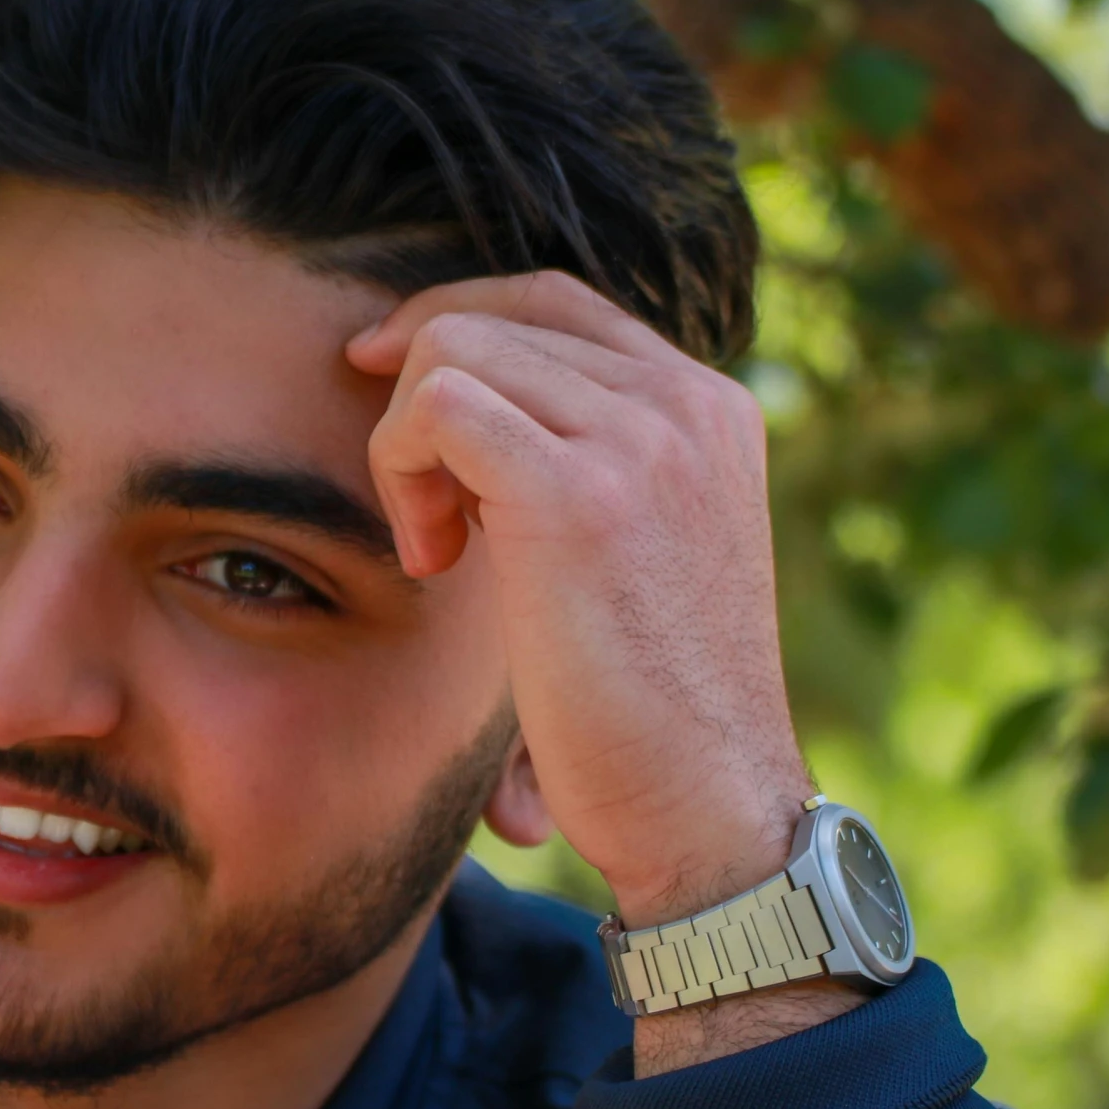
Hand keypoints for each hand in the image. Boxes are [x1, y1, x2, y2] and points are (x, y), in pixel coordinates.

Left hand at [345, 272, 811, 929]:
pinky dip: (401, 471)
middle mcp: (686, 403)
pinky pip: (435, 404)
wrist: (709, 808)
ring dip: (404, 448)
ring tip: (437, 550)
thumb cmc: (653, 707)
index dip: (454, 331)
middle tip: (431, 523)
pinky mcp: (576, 493)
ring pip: (451, 348)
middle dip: (419, 407)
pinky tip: (433, 561)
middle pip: (490, 314)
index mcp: (709, 408)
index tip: (399, 405)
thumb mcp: (639, 551)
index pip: (552, 299)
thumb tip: (468, 408)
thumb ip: (589, 462)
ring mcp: (639, 439)